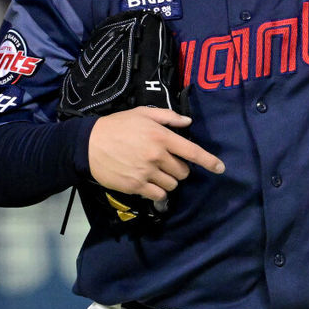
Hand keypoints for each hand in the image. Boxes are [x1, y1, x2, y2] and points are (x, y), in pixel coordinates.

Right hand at [88, 107, 224, 202]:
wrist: (87, 144)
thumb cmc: (117, 126)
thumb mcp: (142, 113)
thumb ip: (167, 117)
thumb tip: (188, 122)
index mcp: (162, 137)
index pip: (193, 152)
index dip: (209, 161)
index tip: (221, 168)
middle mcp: (157, 156)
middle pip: (183, 172)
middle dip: (179, 169)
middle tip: (166, 163)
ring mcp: (147, 172)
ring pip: (172, 185)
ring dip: (169, 181)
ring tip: (156, 172)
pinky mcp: (135, 186)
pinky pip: (158, 195)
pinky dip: (159, 192)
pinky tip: (151, 185)